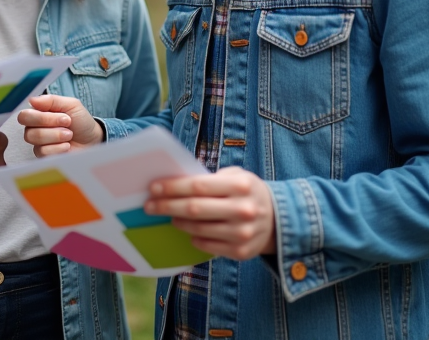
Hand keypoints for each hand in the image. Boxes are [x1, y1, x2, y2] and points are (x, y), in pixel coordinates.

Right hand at [17, 94, 102, 156]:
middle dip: (50, 125)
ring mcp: (38, 143)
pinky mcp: (44, 156)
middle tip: (67, 124)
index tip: (63, 116)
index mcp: (38, 114)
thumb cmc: (81, 121)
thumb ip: (52, 100)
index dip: (42, 117)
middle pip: (28, 129)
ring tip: (69, 134)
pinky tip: (67, 146)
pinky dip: (58, 147)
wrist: (92, 140)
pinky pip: (43, 152)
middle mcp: (34, 128)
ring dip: (56, 135)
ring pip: (35, 139)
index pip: (24, 116)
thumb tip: (31, 99)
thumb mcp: (71, 105)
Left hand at [145, 167, 276, 259]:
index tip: (153, 188)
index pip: (198, 186)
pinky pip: (207, 245)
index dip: (172, 187)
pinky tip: (189, 231)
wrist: (279, 219)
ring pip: (198, 229)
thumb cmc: (247, 193)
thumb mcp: (236, 177)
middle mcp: (243, 210)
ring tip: (170, 216)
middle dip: (167, 206)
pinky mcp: (241, 252)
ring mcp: (243, 233)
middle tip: (149, 206)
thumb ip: (210, 179)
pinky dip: (194, 237)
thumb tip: (174, 184)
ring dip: (178, 222)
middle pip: (194, 208)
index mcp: (240, 186)